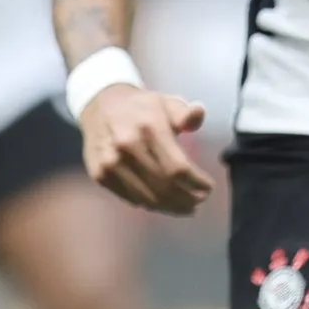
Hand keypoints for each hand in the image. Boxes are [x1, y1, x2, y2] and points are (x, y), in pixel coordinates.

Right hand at [81, 83, 214, 214]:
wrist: (99, 106)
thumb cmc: (141, 107)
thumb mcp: (166, 102)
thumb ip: (185, 113)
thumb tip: (198, 113)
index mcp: (149, 127)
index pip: (178, 167)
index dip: (196, 183)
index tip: (208, 188)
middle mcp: (128, 146)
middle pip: (164, 186)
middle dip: (187, 199)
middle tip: (199, 201)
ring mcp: (111, 163)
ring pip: (148, 198)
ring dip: (171, 207)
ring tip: (185, 207)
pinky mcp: (100, 174)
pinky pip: (130, 198)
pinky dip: (150, 204)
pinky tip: (163, 202)